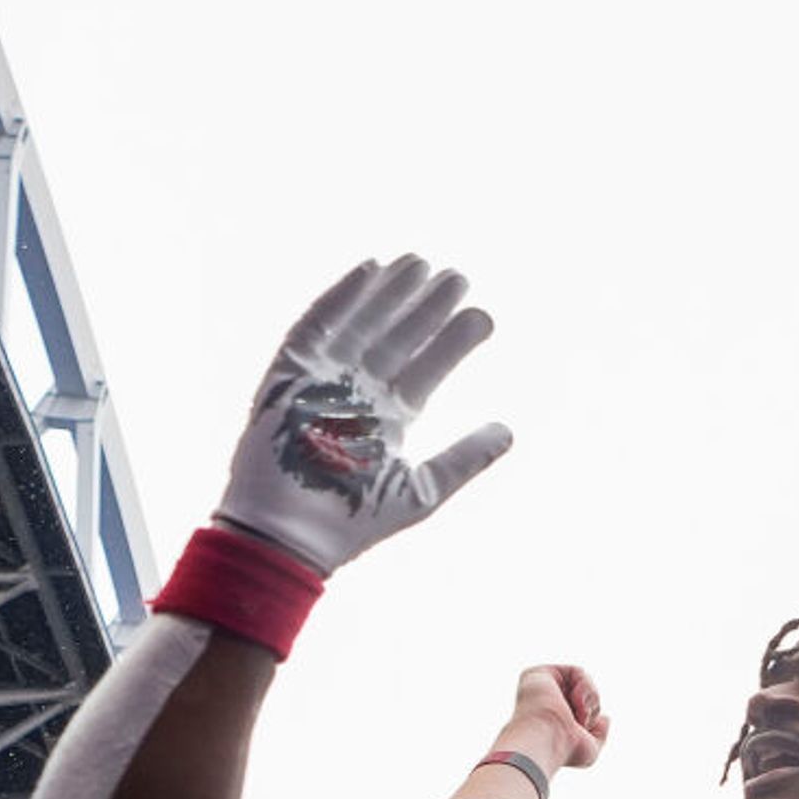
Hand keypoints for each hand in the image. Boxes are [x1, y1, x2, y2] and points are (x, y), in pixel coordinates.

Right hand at [215, 256, 510, 574]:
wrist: (294, 534)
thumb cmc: (354, 520)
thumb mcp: (425, 489)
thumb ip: (466, 458)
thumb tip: (510, 430)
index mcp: (386, 419)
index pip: (425, 369)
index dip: (452, 341)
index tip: (483, 314)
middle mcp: (356, 395)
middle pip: (396, 339)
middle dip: (426, 308)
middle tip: (458, 277)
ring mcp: (322, 382)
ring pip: (361, 323)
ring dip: (389, 293)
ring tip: (422, 264)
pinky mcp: (288, 375)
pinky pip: (315, 325)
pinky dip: (341, 297)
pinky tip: (371, 268)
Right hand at [500, 664, 608, 773]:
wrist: (546, 739)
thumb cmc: (564, 750)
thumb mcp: (589, 749)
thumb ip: (599, 734)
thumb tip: (606, 718)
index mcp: (551, 720)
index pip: (583, 711)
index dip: (591, 720)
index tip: (581, 732)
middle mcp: (543, 703)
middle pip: (585, 696)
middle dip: (592, 710)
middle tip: (579, 723)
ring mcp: (540, 688)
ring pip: (583, 683)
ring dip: (590, 700)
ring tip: (576, 714)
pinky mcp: (539, 674)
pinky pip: (578, 672)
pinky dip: (585, 686)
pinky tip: (576, 701)